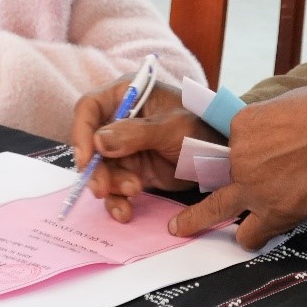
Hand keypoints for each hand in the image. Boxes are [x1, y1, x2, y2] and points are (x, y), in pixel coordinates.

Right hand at [69, 79, 218, 223]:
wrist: (225, 158)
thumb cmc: (204, 130)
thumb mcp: (173, 128)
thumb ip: (136, 133)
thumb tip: (98, 141)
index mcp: (127, 95)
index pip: (89, 108)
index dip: (81, 132)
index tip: (85, 159)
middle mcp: (120, 119)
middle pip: (90, 144)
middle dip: (97, 169)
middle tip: (104, 190)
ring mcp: (125, 147)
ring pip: (101, 169)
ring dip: (111, 185)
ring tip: (134, 191)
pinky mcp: (132, 170)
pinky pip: (115, 186)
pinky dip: (117, 200)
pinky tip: (125, 211)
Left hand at [170, 81, 306, 249]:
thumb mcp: (289, 103)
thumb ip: (271, 121)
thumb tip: (275, 132)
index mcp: (242, 124)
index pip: (225, 142)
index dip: (232, 152)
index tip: (235, 158)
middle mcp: (240, 156)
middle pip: (203, 175)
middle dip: (190, 184)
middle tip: (177, 209)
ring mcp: (253, 188)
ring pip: (216, 211)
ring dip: (207, 220)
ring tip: (192, 230)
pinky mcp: (274, 213)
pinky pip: (251, 235)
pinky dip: (255, 236)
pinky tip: (258, 235)